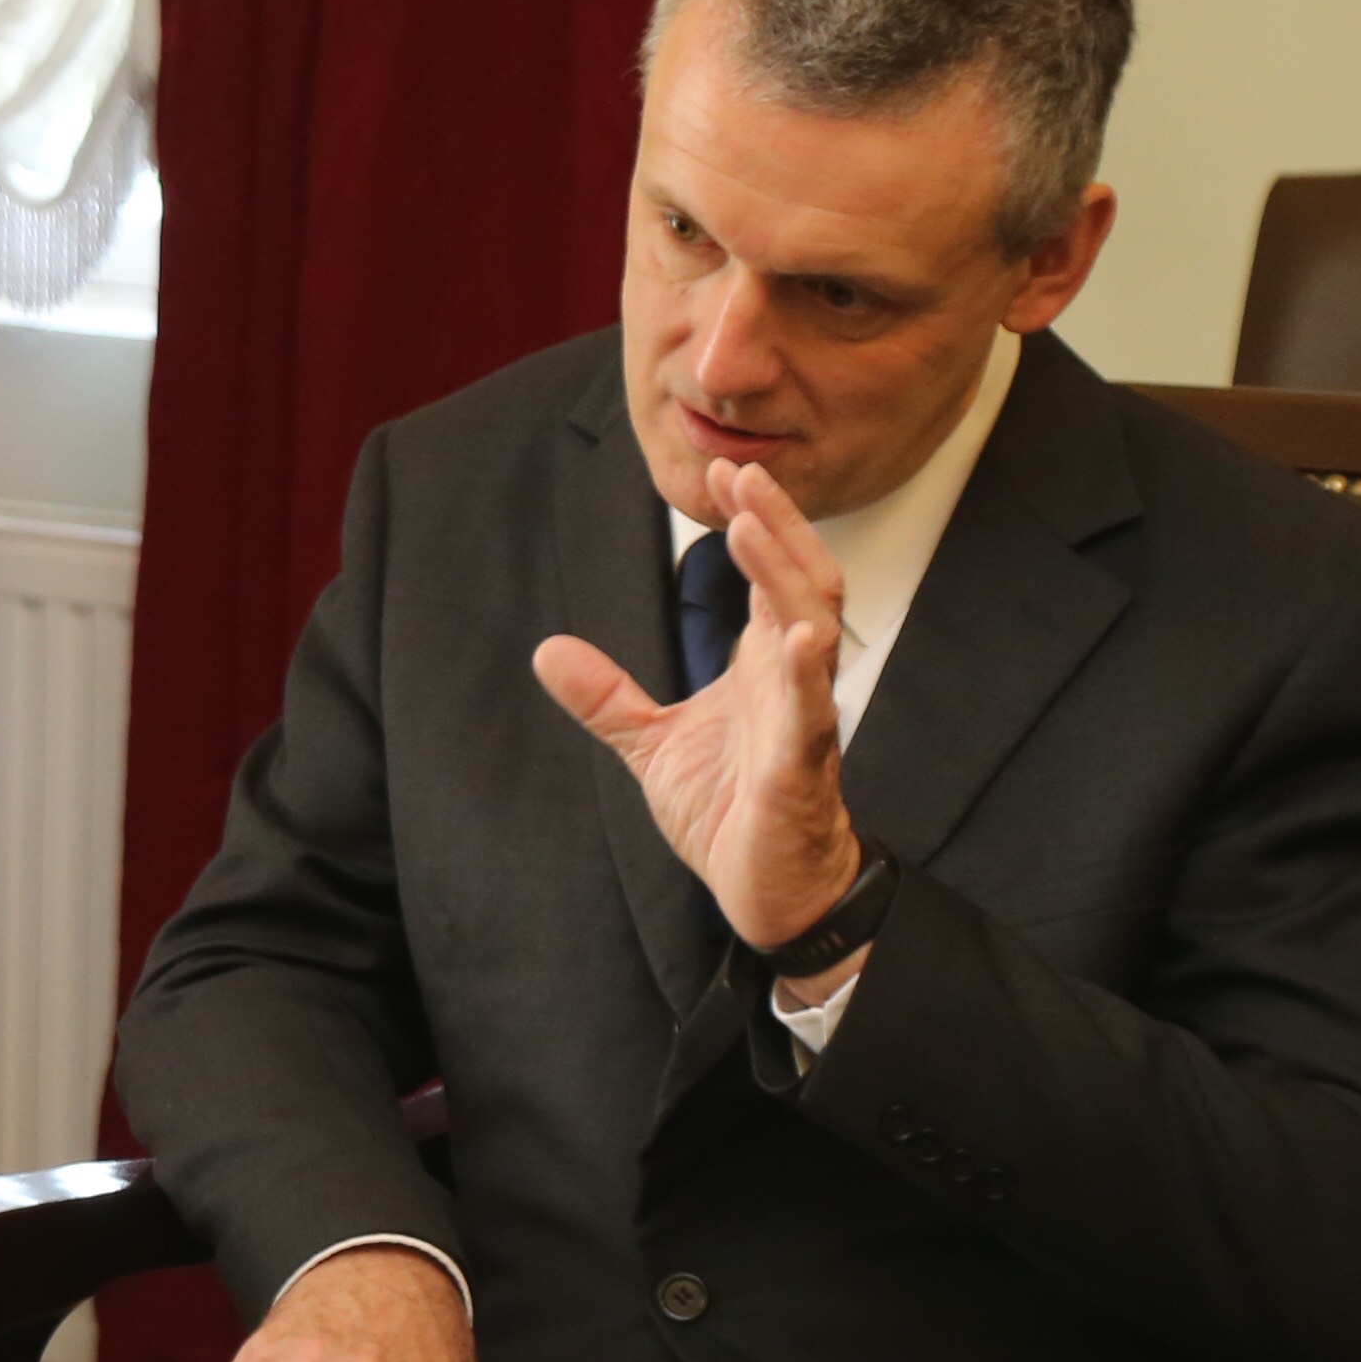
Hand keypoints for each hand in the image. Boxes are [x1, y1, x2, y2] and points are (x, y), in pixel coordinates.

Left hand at [529, 458, 868, 956]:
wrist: (769, 890)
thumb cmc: (730, 811)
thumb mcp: (651, 745)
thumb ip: (607, 697)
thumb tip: (548, 650)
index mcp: (763, 667)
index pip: (766, 577)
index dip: (752, 523)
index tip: (723, 472)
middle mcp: (792, 681)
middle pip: (799, 582)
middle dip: (776, 526)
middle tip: (740, 471)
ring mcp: (804, 721)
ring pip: (812, 631)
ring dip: (784, 576)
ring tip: (754, 525)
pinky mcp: (802, 771)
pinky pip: (812, 715)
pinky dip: (803, 675)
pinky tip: (792, 638)